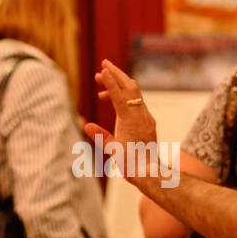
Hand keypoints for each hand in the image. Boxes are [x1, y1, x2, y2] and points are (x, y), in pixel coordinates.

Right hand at [83, 60, 159, 185]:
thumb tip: (87, 125)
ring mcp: (146, 117)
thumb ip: (101, 137)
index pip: (119, 95)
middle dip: (116, 74)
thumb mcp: (113, 151)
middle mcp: (141, 115)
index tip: (102, 69)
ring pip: (134, 93)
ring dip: (119, 85)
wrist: (149, 172)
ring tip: (101, 85)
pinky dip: (124, 96)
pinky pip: (136, 102)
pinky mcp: (147, 121)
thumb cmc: (130, 164)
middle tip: (103, 65)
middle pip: (130, 87)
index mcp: (130, 120)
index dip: (110, 81)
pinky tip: (114, 101)